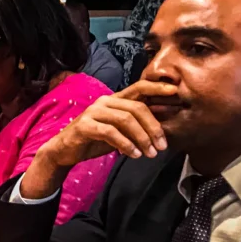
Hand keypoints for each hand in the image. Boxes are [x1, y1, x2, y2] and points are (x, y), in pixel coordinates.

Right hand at [40, 80, 175, 171]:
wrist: (65, 151)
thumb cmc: (94, 140)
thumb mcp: (119, 131)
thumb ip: (136, 125)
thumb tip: (164, 125)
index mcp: (114, 99)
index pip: (139, 87)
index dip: (157, 87)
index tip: (175, 92)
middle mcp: (104, 102)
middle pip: (137, 107)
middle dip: (153, 127)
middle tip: (162, 146)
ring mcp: (93, 112)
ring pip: (126, 119)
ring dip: (142, 138)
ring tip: (150, 153)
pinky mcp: (85, 125)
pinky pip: (111, 132)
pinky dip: (126, 144)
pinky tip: (134, 154)